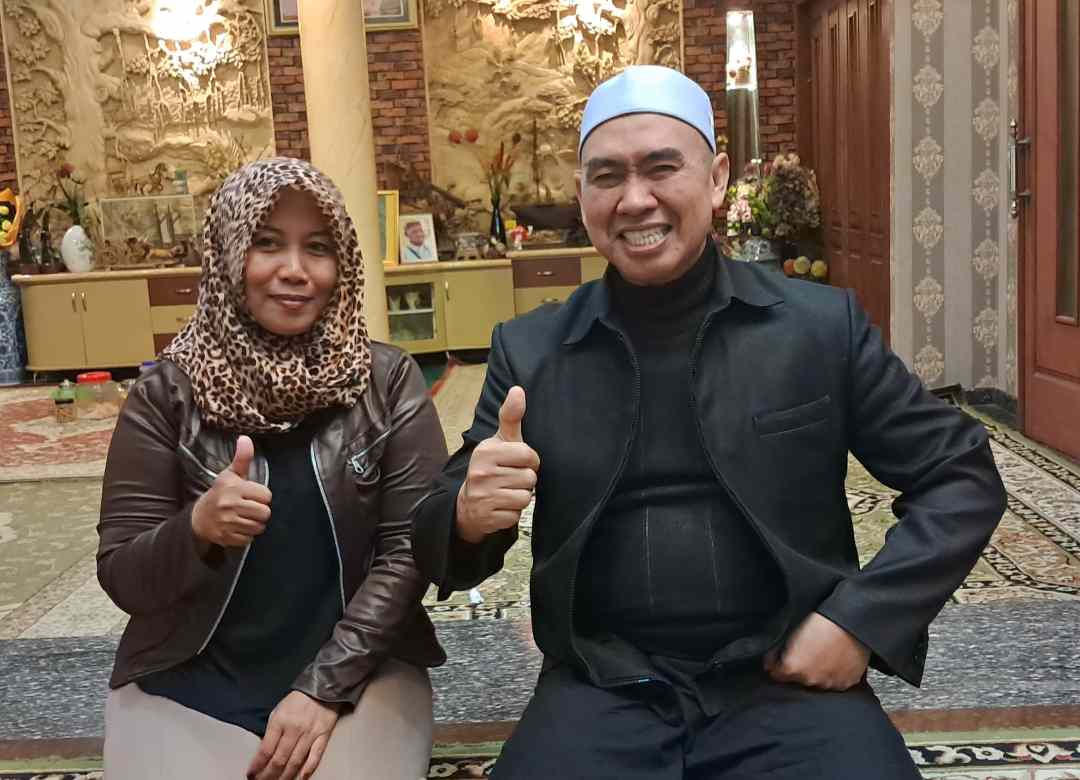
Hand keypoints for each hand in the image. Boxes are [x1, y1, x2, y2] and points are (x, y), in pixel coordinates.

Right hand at [190, 435, 272, 548]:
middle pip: (265, 513)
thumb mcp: (230, 474)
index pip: (266, 496)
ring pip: (258, 527)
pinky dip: (246, 535)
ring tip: (245, 517)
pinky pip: (249, 539)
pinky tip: (238, 527)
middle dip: (261, 511)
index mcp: (233, 488)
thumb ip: (242, 458)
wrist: (199, 517)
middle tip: (251, 508)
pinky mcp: (226, 537)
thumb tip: (246, 438)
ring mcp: (227, 522)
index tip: (253, 495)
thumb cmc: (221, 493)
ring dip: (255, 524)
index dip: (262, 496)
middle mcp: (229, 505)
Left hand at [247, 691, 340, 779]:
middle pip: (279, 759)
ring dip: (285, 777)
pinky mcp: (323, 735)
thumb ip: (272, 731)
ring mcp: (309, 734)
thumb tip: (264, 753)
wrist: (322, 687)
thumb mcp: (278, 711)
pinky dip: (308, 769)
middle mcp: (294, 729)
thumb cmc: (297, 701)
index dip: (257, 765)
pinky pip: (315, 756)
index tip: (251, 775)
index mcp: (279, 721)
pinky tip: (301, 778)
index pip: (266, 750)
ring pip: (295, 762)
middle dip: (268, 775)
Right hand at [456, 386, 539, 543]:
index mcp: (486, 450)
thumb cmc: (491, 467)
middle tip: (509, 480)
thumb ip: (511, 416)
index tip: (517, 463)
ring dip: (520, 497)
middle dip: (525, 481)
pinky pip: (516, 515)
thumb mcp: (499, 441)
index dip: (530, 461)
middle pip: (530, 478)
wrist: (468, 504)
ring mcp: (483, 495)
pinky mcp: (487, 517)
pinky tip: (501, 506)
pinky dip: (512, 513)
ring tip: (506, 492)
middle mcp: (481, 471)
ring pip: (525, 497)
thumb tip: (518, 389)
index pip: (529, 455)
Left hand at [764, 612, 869, 690]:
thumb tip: (773, 659)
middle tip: (804, 651)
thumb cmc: (821, 620)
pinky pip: (834, 681)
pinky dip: (833, 673)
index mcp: (792, 668)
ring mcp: (829, 683)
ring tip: (821, 654)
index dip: (775, 663)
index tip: (777, 657)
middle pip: (796, 678)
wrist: (851, 620)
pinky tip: (834, 659)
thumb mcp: (791, 631)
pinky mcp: (846, 682)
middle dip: (797, 667)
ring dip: (816, 672)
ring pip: (816, 681)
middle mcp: (809, 680)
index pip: (775, 673)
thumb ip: (780, 650)